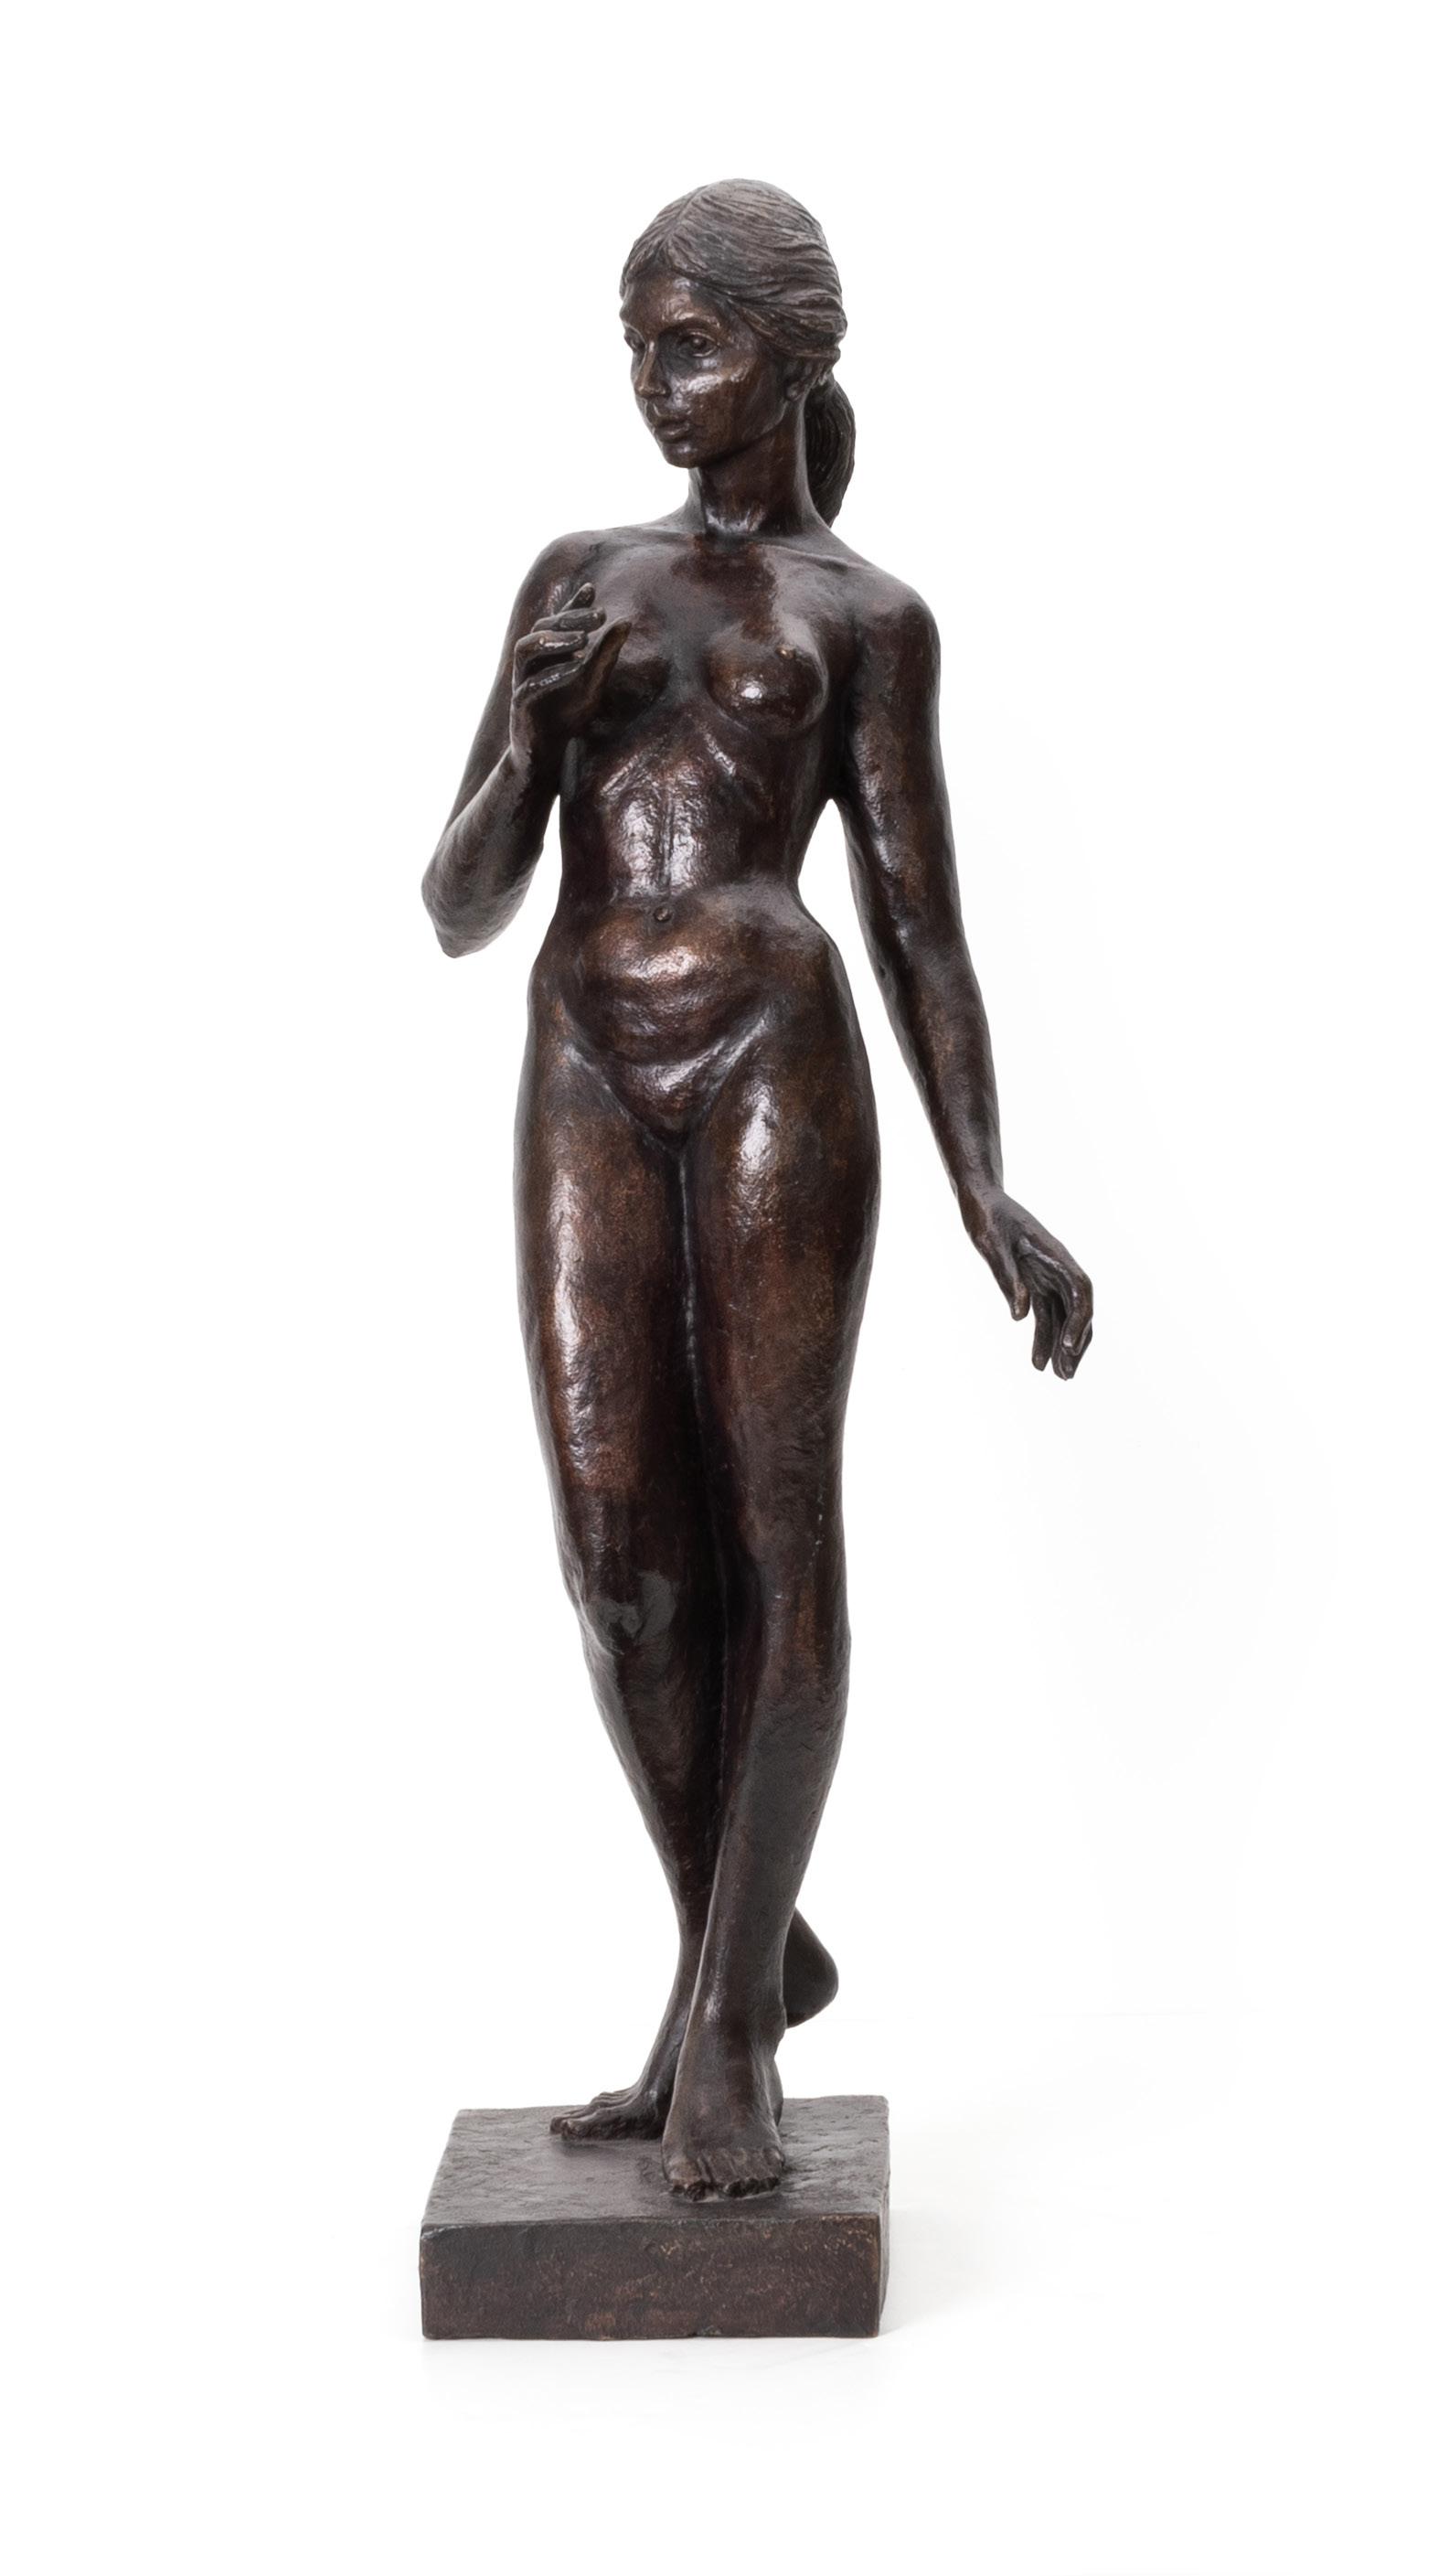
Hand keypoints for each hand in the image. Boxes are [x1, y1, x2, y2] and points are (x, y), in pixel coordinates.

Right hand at [510, 582, 630, 774]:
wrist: (548, 753)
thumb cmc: (568, 714)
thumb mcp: (594, 681)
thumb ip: (606, 653)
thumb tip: (626, 621)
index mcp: (546, 653)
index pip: (556, 621)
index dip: (572, 604)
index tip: (592, 591)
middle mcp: (531, 662)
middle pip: (541, 627)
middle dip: (569, 619)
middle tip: (599, 617)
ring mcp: (522, 682)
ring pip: (525, 649)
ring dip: (553, 640)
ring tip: (582, 639)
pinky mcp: (520, 706)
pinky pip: (530, 686)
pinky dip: (553, 675)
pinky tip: (576, 669)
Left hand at [971, 1192, 1092, 1378]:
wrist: (982, 1201)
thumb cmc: (988, 1217)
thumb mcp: (992, 1244)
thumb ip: (1008, 1278)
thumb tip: (1019, 1316)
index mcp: (1055, 1254)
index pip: (1079, 1290)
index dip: (1079, 1318)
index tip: (1067, 1345)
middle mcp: (1057, 1267)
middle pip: (1077, 1309)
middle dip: (1076, 1342)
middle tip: (1067, 1374)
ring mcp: (1047, 1277)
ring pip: (1062, 1317)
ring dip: (1062, 1347)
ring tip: (1059, 1376)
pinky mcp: (1033, 1284)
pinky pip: (1044, 1315)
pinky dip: (1043, 1339)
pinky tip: (1039, 1362)